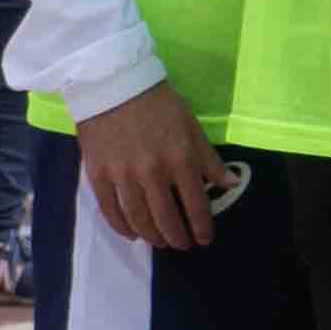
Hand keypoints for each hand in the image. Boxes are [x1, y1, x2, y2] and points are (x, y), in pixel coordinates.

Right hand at [79, 83, 236, 254]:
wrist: (113, 85)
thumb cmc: (158, 103)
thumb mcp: (191, 126)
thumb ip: (209, 159)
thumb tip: (231, 183)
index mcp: (180, 159)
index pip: (196, 204)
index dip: (202, 227)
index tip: (205, 238)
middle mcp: (153, 173)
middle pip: (167, 219)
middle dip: (177, 238)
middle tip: (182, 245)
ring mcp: (123, 177)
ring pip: (139, 220)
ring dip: (152, 237)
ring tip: (160, 242)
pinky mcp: (98, 176)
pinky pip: (111, 211)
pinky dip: (123, 228)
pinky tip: (132, 234)